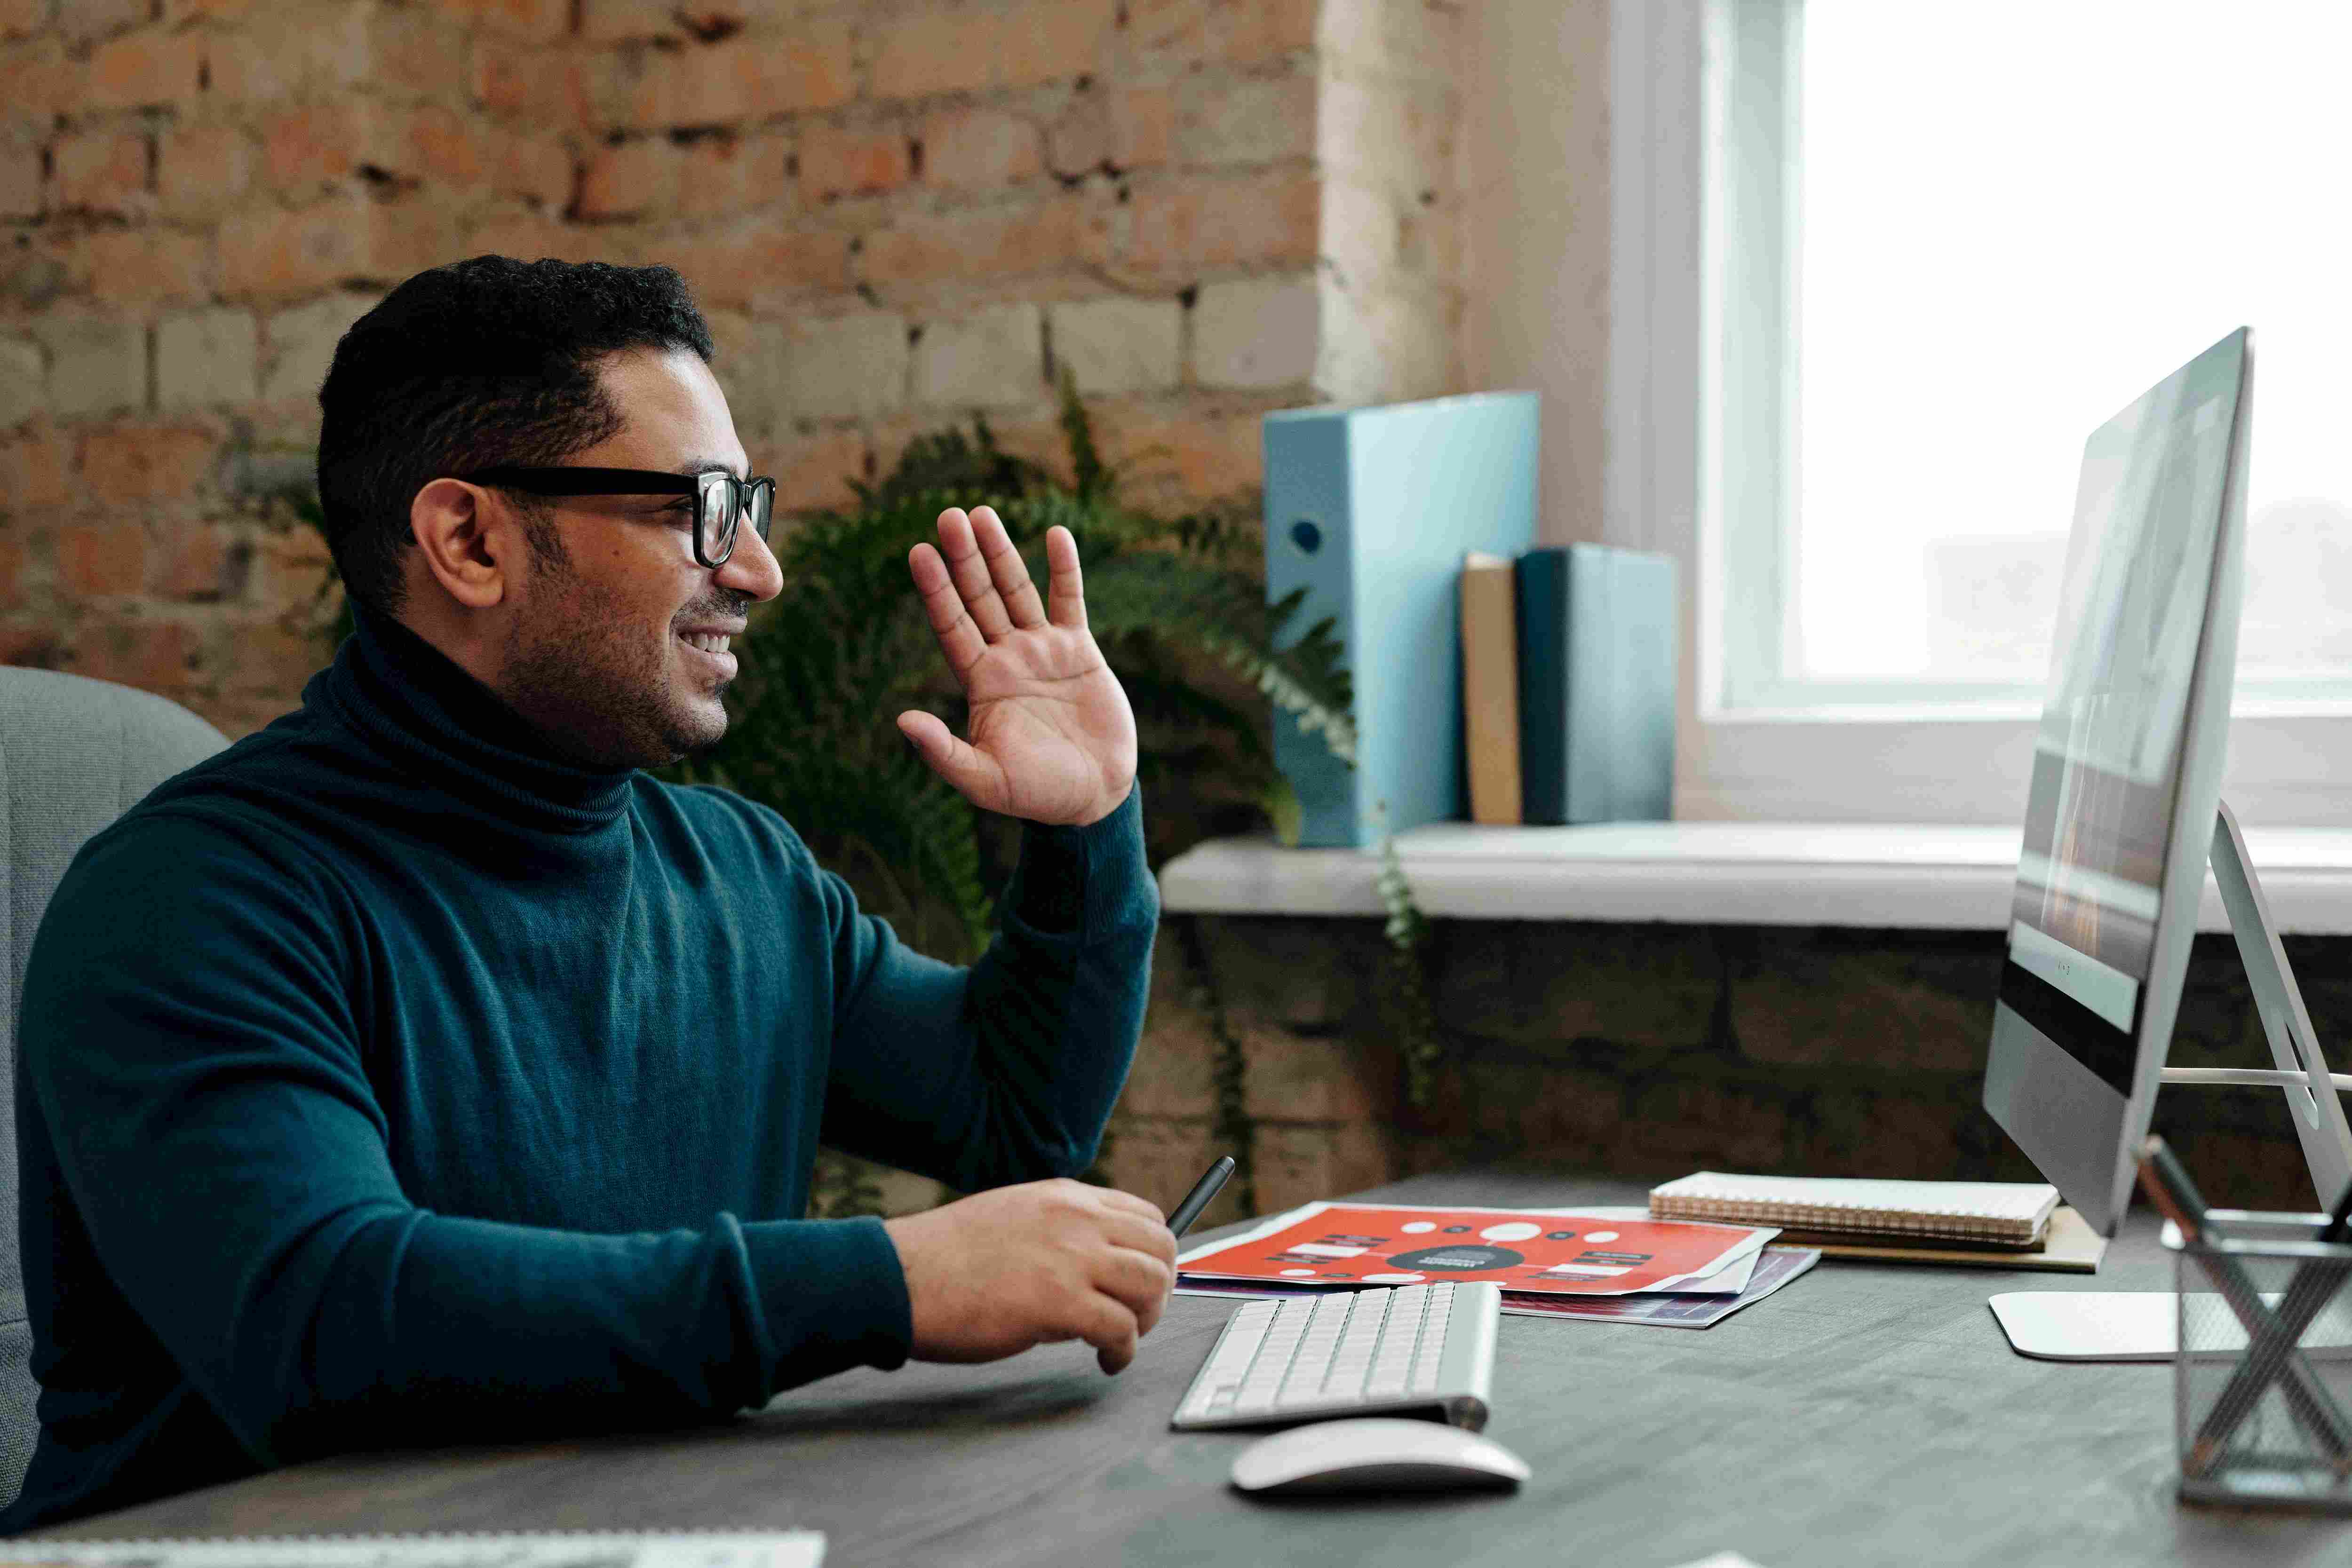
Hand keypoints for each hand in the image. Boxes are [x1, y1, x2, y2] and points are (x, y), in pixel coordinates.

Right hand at [882, 1178, 1176, 1373]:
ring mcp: (1071, 1259)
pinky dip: (1124, 1351)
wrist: (902, 1275)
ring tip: (1120, 1339)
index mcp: (1064, 1197)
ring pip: (1151, 1284)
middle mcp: (1077, 1220)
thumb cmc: (945, 1257)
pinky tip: (1105, 1360)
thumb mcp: (1012, 1216)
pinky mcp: (1060, 1304)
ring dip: (1147, 1319)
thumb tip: (1091, 1270)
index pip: (1144, 1215)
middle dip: (1160, 1287)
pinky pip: (1122, 1329)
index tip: (1140, 1282)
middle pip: (1161, 1247)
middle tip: (1139, 1315)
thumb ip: (1057, 1230)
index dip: (1152, 1254)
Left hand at [898, 506, 1137, 825]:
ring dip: (1001, 553)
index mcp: (981, 682)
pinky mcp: (1079, 651)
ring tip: (983, 513)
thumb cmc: (1036, 793)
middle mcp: (1007, 658)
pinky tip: (1055, 534)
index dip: (937, 590)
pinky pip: (1070, 601)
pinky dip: (1064, 568)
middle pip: (979, 597)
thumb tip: (903, 721)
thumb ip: (943, 752)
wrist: (1092, 797)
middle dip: (964, 558)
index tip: (920, 552)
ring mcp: (1042, 650)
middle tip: (948, 515)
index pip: (952, 625)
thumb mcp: (983, 779)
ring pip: (1017, 591)